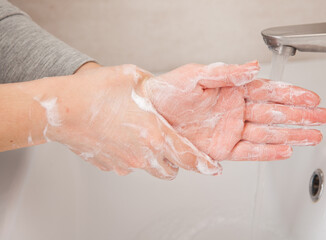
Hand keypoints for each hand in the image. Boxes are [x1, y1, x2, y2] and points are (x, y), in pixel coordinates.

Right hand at [37, 65, 220, 179]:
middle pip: (171, 170)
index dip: (204, 165)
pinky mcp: (109, 166)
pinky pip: (128, 166)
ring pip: (150, 170)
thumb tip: (161, 89)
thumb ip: (154, 86)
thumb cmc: (94, 92)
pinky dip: (131, 157)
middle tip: (170, 144)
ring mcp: (125, 163)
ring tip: (144, 139)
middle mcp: (142, 154)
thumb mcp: (133, 78)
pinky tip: (122, 139)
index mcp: (154, 134)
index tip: (213, 169)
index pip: (188, 157)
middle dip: (175, 161)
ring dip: (154, 160)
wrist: (60, 110)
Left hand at [144, 62, 325, 160]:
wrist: (149, 111)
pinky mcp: (221, 148)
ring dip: (290, 134)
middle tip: (321, 116)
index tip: (310, 97)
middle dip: (299, 115)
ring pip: (266, 133)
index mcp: (231, 90)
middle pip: (273, 113)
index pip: (267, 91)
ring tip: (311, 135)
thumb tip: (252, 67)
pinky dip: (267, 151)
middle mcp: (234, 111)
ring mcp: (230, 131)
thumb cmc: (168, 90)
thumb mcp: (197, 75)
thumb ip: (226, 72)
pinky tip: (284, 149)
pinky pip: (249, 151)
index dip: (290, 94)